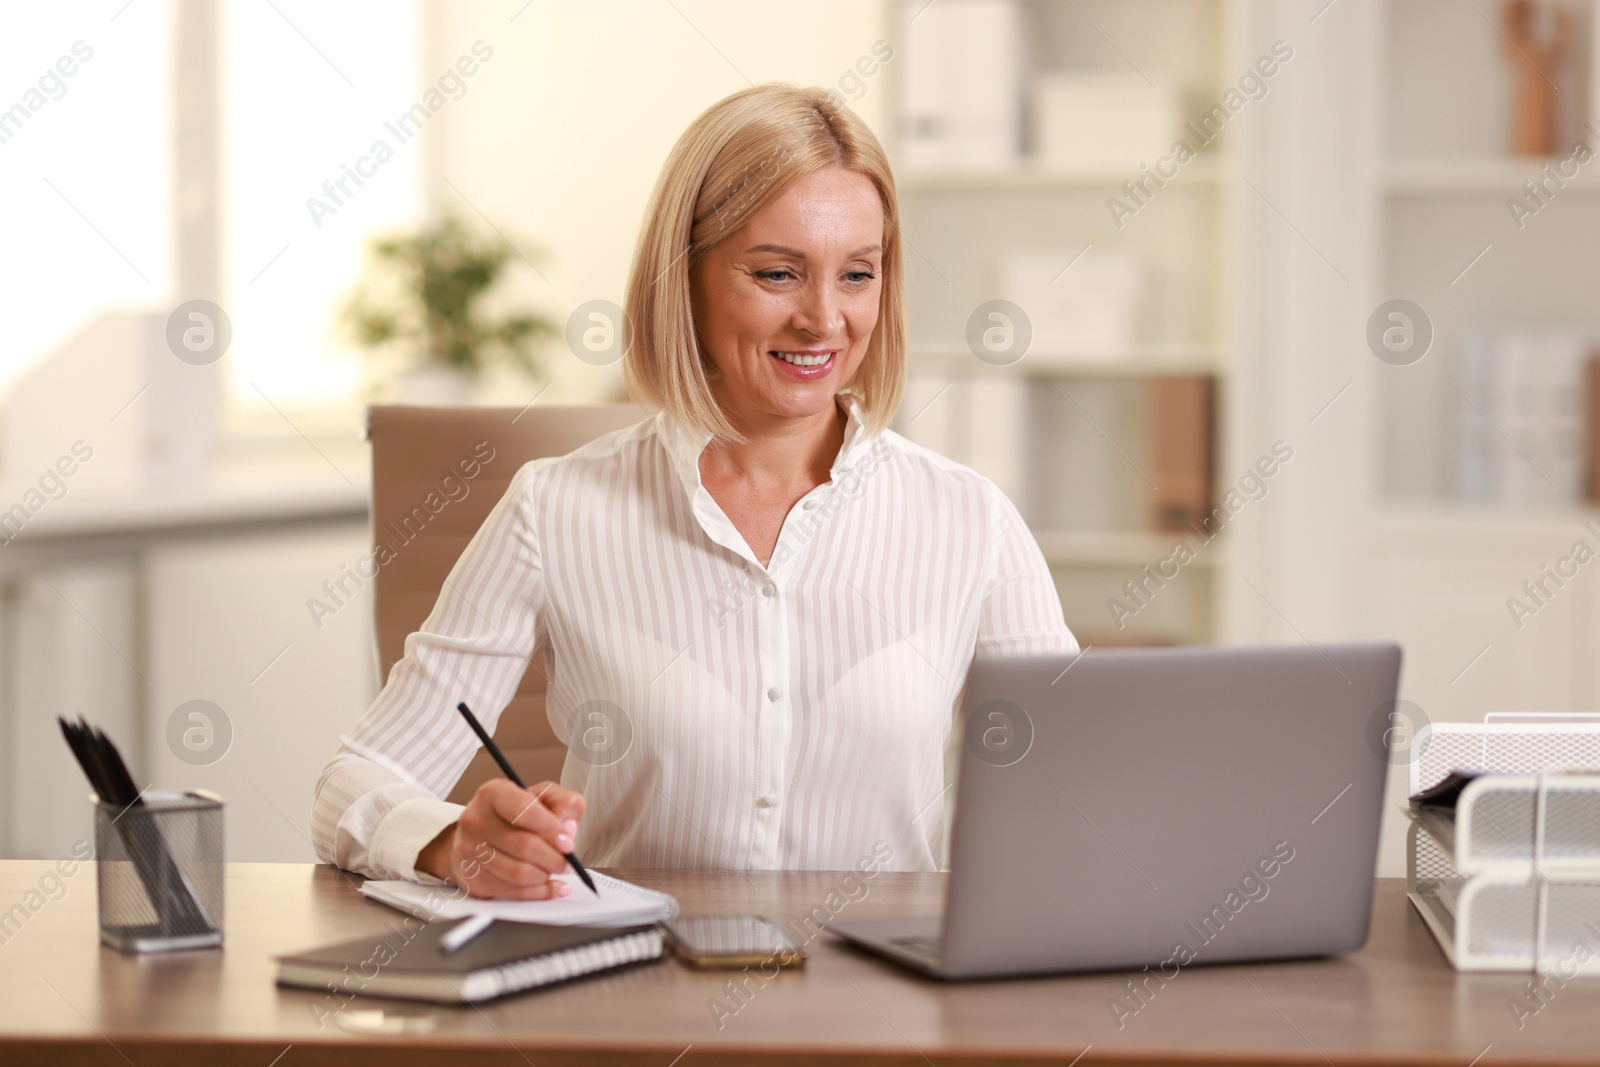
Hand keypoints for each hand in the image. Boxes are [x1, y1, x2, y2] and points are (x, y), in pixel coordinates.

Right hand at [416, 779, 585, 899]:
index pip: (522, 810)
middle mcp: (476, 820)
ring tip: (555, 869)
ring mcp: (470, 850)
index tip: (568, 842)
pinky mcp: (472, 877)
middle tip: (567, 862)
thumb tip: (568, 827)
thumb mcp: (544, 796)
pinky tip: (551, 886)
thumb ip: (564, 803)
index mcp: (493, 794)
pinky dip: (538, 893)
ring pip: (518, 873)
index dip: (550, 828)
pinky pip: (512, 892)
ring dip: (545, 875)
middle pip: (523, 846)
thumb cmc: (516, 814)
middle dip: (554, 858)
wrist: (480, 833)